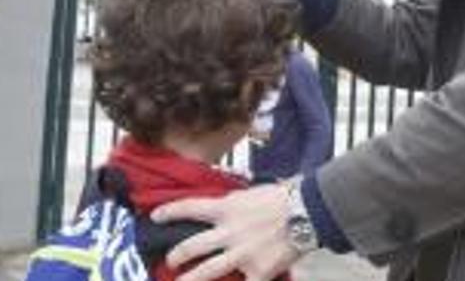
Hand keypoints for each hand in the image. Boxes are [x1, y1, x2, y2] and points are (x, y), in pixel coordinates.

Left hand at [152, 185, 305, 280]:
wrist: (309, 211)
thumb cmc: (285, 197)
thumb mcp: (253, 193)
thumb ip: (235, 203)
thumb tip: (224, 207)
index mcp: (227, 208)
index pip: (189, 208)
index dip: (169, 212)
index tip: (155, 217)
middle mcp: (228, 233)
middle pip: (191, 247)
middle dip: (175, 256)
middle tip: (170, 260)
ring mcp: (241, 254)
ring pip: (207, 271)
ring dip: (190, 279)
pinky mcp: (258, 271)